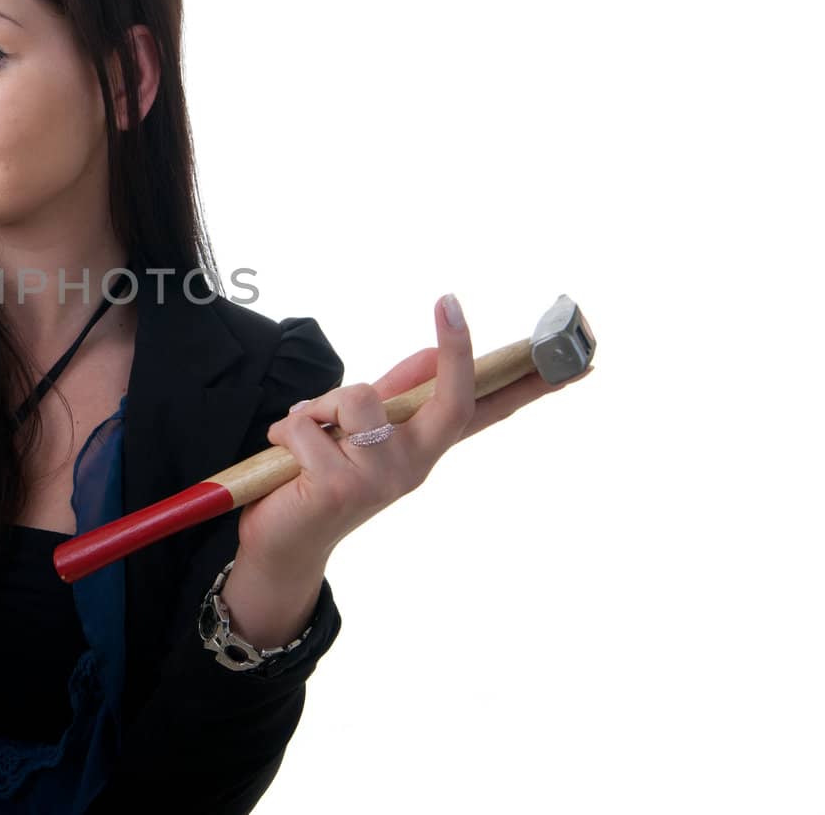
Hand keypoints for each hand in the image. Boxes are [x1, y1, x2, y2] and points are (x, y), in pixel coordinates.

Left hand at [239, 294, 586, 571]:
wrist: (282, 544)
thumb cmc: (316, 476)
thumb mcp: (359, 430)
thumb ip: (395, 394)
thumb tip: (433, 352)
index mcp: (423, 447)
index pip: (486, 412)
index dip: (525, 385)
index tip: (561, 354)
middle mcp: (416, 466)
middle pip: (453, 400)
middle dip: (455, 349)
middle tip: (449, 300)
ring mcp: (384, 480)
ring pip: (358, 398)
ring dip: (320, 405)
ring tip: (306, 431)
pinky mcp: (342, 489)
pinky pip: (310, 425)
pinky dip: (288, 429)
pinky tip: (284, 454)